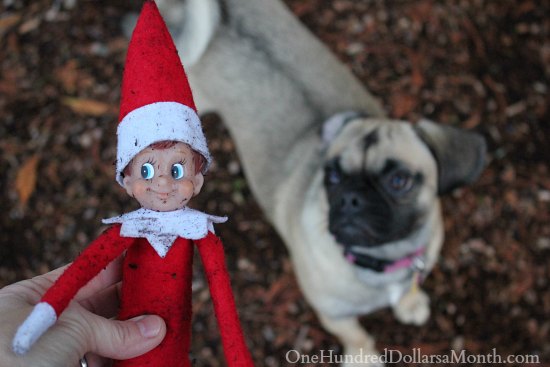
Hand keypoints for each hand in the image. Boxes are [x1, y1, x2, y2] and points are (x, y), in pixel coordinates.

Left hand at [0, 257, 165, 366]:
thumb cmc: (13, 357)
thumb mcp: (70, 330)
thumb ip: (116, 330)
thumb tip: (156, 328)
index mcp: (37, 297)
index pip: (86, 273)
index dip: (118, 266)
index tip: (148, 261)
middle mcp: (49, 322)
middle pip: (101, 305)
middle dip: (133, 302)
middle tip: (165, 295)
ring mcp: (60, 350)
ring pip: (106, 336)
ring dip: (135, 333)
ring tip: (164, 326)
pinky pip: (105, 360)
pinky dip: (126, 358)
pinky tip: (147, 353)